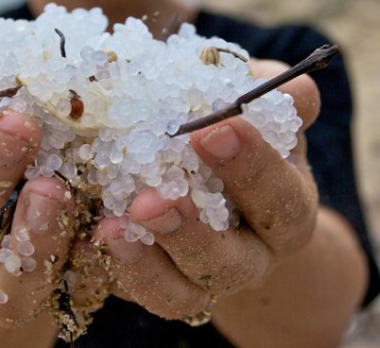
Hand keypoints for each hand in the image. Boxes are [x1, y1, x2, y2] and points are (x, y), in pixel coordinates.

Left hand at [94, 59, 320, 320]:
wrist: (209, 179)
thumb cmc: (237, 130)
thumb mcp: (256, 109)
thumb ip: (267, 95)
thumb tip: (284, 87)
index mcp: (286, 209)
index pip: (280, 197)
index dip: (253, 167)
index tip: (215, 128)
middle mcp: (251, 257)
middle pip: (233, 262)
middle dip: (193, 230)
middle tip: (154, 198)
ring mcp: (202, 280)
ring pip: (183, 292)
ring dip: (148, 261)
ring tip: (115, 225)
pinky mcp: (156, 288)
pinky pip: (138, 293)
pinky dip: (115, 268)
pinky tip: (93, 233)